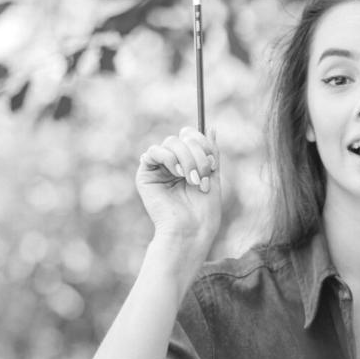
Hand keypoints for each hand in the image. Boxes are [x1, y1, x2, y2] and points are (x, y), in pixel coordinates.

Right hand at [135, 127, 221, 254]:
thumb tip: (212, 128)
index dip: (203, 142)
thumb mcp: (213, 176)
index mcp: (189, 163)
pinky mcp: (145, 174)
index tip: (213, 161)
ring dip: (186, 159)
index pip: (192, 137)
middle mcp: (173, 163)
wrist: (191, 230)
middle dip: (197, 154)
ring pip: (171, 142)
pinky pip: (153, 152)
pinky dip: (169, 158)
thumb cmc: (204, 210)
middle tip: (202, 175)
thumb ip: (211, 153)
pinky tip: (177, 173)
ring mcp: (159, 167)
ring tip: (191, 179)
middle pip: (182, 137)